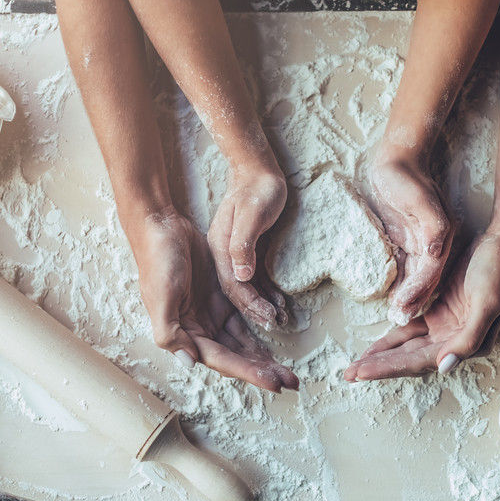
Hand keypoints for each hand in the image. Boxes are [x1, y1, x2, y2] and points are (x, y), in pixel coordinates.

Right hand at [135, 208, 298, 392]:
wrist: (161, 228)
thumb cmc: (158, 261)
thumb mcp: (160, 297)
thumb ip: (170, 332)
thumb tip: (190, 362)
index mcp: (184, 334)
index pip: (222, 360)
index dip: (249, 373)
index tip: (274, 383)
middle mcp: (199, 330)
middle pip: (236, 357)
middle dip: (262, 370)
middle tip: (291, 381)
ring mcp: (211, 314)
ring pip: (242, 343)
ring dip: (262, 356)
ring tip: (287, 370)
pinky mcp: (221, 298)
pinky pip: (243, 320)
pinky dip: (258, 331)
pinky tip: (275, 339)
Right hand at [207, 167, 288, 329]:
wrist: (257, 171)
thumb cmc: (256, 190)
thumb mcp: (249, 215)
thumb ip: (242, 244)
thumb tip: (242, 276)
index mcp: (220, 250)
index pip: (233, 286)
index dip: (249, 305)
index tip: (268, 321)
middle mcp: (225, 257)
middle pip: (238, 292)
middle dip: (255, 314)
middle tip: (275, 329)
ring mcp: (236, 255)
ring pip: (247, 290)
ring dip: (262, 306)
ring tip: (279, 320)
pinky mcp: (249, 253)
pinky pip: (256, 279)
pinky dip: (266, 293)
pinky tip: (278, 303)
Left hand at [343, 231, 499, 380]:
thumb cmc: (499, 271)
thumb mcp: (487, 303)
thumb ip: (468, 338)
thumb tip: (444, 367)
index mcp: (468, 344)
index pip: (421, 362)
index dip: (390, 368)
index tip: (362, 373)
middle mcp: (456, 342)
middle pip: (411, 359)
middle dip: (380, 367)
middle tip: (349, 374)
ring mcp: (447, 327)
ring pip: (408, 347)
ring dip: (384, 356)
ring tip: (357, 366)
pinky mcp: (440, 312)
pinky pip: (412, 329)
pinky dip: (393, 338)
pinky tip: (376, 345)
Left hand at [369, 157, 453, 324]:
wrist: (397, 159)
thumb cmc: (406, 177)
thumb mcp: (421, 199)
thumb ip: (432, 226)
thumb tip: (436, 251)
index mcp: (440, 236)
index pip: (431, 270)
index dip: (418, 290)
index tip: (404, 308)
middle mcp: (433, 244)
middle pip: (425, 279)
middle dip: (413, 301)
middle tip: (399, 320)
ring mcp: (420, 243)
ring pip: (415, 278)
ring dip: (406, 297)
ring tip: (395, 316)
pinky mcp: (406, 241)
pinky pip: (405, 268)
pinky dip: (399, 284)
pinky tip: (390, 298)